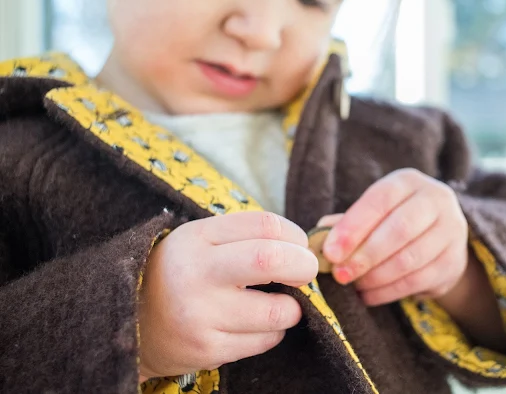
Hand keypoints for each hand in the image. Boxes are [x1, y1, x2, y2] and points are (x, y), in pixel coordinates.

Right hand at [137, 212, 317, 380]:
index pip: (264, 225)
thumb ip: (246, 238)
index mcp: (196, 238)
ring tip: (280, 304)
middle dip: (303, 265)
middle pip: (271, 259)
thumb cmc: (182, 274)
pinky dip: (273, 331)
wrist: (131, 323)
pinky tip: (258, 324)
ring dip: (292, 308)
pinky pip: (264, 340)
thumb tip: (303, 249)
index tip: (299, 245)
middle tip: (306, 272)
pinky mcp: (207, 348)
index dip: (295, 235)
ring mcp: (200, 314)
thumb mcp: (201, 242)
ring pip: (277, 311)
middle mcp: (195, 273)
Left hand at [320, 168, 468, 305]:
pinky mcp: (455, 261)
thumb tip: (320, 235)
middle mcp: (436, 200)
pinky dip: (389, 291)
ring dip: (376, 277)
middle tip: (340, 274)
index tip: (330, 252)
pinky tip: (369, 295)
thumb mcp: (374, 212)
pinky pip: (418, 280)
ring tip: (354, 286)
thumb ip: (348, 222)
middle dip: (365, 255)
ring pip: (410, 258)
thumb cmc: (394, 220)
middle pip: (400, 229)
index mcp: (408, 182)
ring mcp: (451, 230)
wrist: (440, 239)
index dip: (353, 226)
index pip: (380, 200)